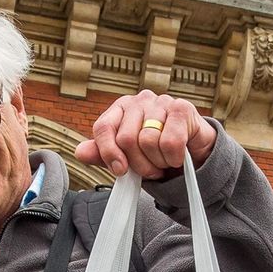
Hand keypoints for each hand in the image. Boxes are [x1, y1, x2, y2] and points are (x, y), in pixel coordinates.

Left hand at [75, 90, 218, 179]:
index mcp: (120, 108)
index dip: (109, 153)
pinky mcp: (182, 108)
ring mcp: (161, 101)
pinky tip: (177, 157)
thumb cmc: (156, 152)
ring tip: (164, 161)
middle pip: (126, 139)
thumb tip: (80, 152)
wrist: (193, 152)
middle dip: (139, 164)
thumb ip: (103, 154)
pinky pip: (170, 142)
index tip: (120, 171)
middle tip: (151, 168)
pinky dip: (173, 158)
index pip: (103, 128)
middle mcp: (139, 100)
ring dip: (158, 162)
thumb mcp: (127, 157)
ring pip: (148, 141)